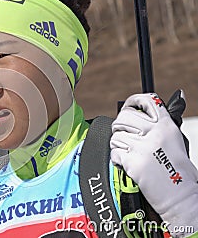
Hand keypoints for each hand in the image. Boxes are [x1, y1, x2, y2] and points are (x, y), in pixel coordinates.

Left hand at [110, 92, 197, 236]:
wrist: (181, 196)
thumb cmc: (178, 171)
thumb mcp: (175, 140)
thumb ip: (162, 122)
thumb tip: (170, 98)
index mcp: (167, 125)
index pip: (147, 101)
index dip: (133, 101)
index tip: (128, 106)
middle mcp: (155, 133)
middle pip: (123, 117)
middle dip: (119, 126)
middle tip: (126, 135)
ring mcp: (143, 147)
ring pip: (115, 136)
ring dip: (118, 144)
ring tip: (130, 153)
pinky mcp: (133, 162)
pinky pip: (114, 152)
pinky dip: (117, 159)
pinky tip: (128, 163)